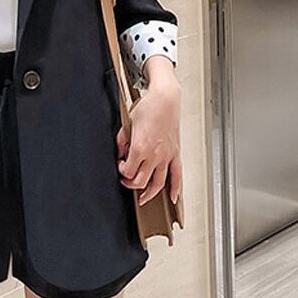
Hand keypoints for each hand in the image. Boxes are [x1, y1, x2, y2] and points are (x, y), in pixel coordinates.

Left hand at [116, 79, 181, 205]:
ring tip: (143, 198)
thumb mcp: (127, 123)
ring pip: (158, 184)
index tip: (121, 166)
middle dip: (131, 184)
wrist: (165, 99)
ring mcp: (166, 156)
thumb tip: (121, 153)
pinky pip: (177, 175)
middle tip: (127, 180)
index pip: (128, 172)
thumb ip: (122, 141)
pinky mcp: (175, 153)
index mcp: (140, 148)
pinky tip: (172, 197)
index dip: (122, 172)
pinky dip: (175, 189)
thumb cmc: (147, 107)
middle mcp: (154, 155)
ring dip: (149, 193)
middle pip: (141, 181)